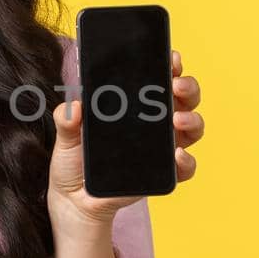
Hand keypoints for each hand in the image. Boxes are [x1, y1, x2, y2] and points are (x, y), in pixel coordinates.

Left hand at [47, 48, 203, 228]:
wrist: (74, 199)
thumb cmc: (74, 160)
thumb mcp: (66, 136)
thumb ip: (66, 119)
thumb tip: (74, 106)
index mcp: (135, 105)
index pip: (158, 78)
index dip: (170, 65)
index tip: (171, 58)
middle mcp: (154, 122)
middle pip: (183, 98)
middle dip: (187, 86)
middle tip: (176, 86)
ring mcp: (162, 147)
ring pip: (192, 127)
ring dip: (192, 119)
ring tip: (178, 119)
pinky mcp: (163, 174)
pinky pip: (185, 167)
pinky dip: (187, 161)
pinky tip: (177, 155)